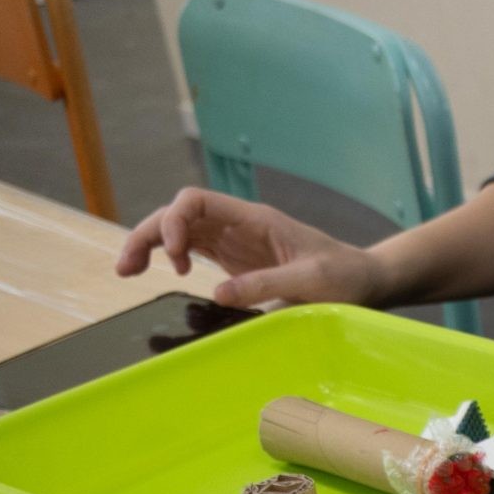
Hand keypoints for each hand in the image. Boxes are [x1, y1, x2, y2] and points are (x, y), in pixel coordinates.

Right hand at [115, 187, 383, 308]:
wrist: (366, 280)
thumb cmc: (346, 276)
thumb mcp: (312, 282)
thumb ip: (267, 285)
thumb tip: (217, 293)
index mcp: (255, 219)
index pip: (196, 201)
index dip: (174, 221)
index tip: (175, 258)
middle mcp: (239, 224)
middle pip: (178, 215)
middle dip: (149, 235)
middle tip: (127, 270)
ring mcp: (235, 242)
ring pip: (180, 232)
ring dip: (151, 246)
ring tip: (129, 272)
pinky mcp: (237, 261)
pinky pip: (195, 251)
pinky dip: (171, 258)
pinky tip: (162, 275)